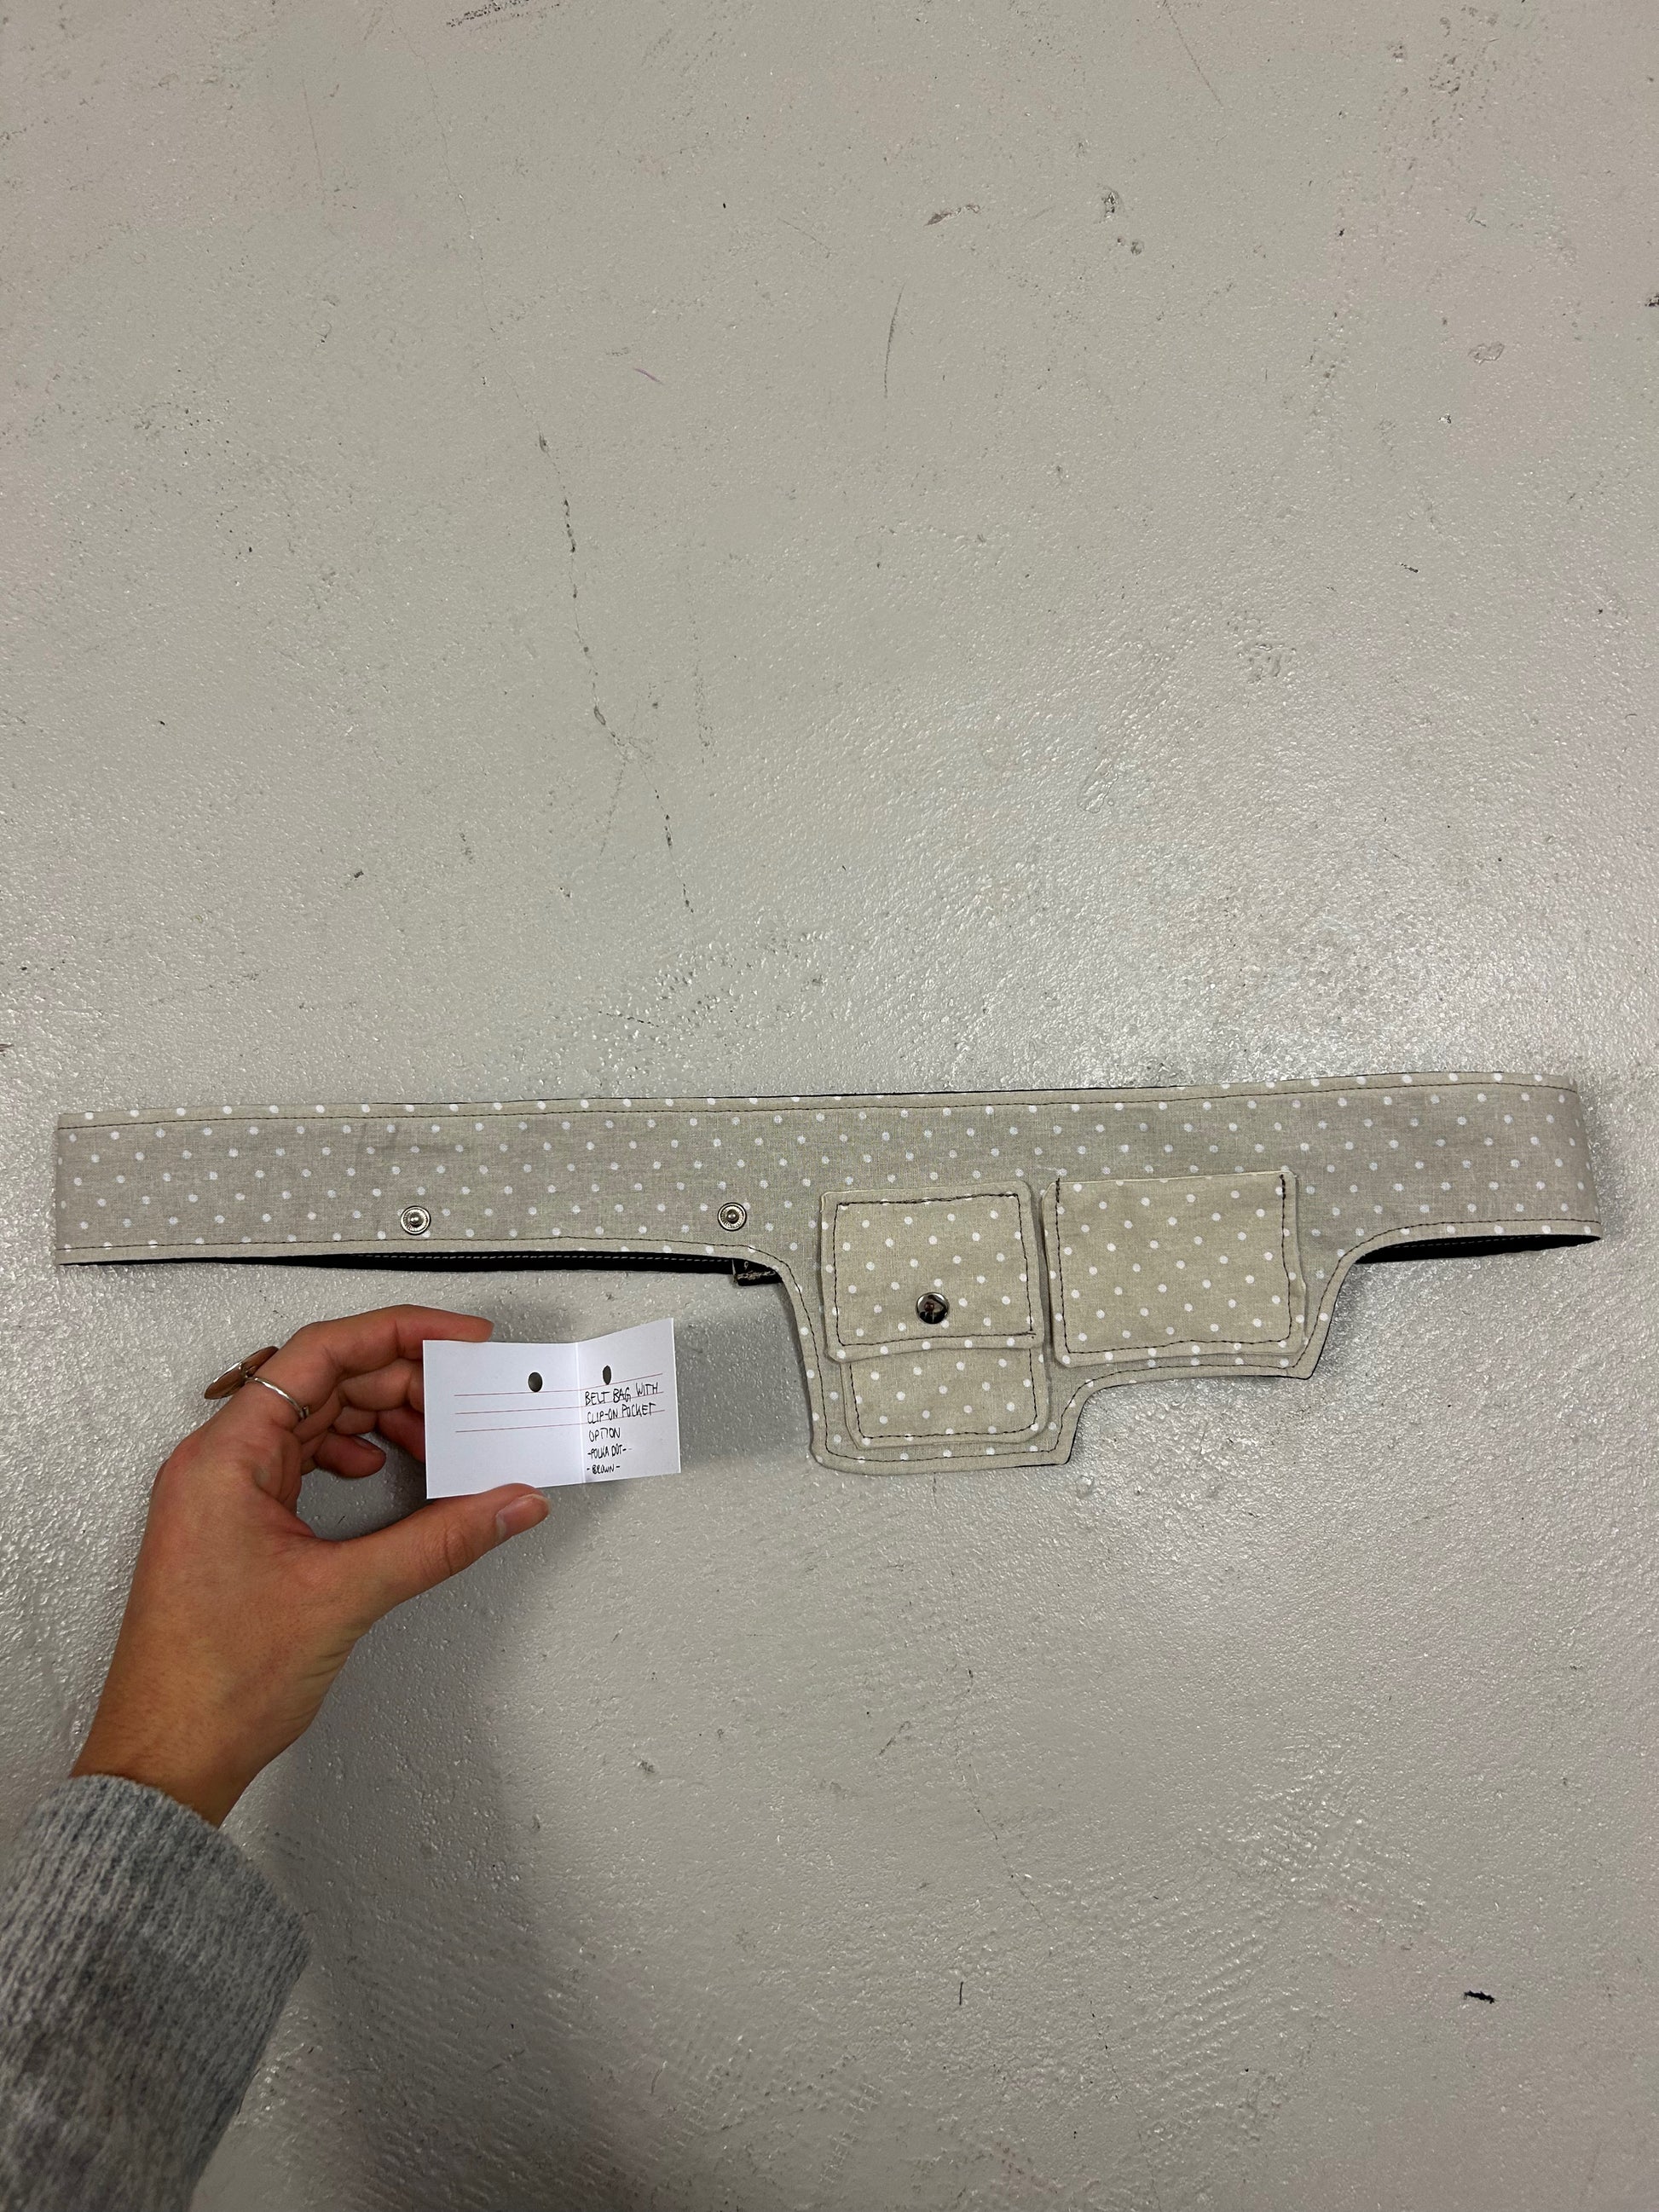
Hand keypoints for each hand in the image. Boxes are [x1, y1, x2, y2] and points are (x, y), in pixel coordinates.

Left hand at [72, 1304, 547, 1824]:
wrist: (166, 1760)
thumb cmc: (211, 1685)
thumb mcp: (344, 1597)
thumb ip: (440, 1540)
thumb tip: (508, 1503)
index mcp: (224, 1456)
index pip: (320, 1353)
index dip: (399, 1333)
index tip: (459, 1340)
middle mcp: (218, 1462)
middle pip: (324, 1381)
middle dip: (403, 1384)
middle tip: (466, 1402)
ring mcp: (225, 1492)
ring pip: (317, 1419)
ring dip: (383, 1422)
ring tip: (438, 1443)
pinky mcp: (239, 1523)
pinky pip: (306, 1459)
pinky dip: (358, 1455)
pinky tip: (388, 1474)